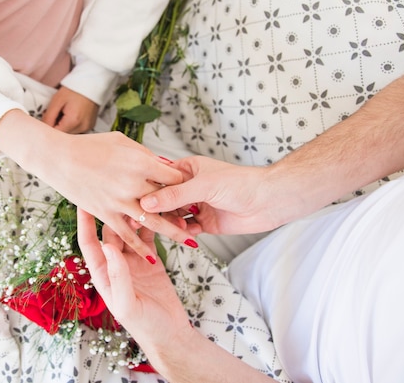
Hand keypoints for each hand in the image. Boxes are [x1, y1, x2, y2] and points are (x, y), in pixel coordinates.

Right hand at [0, 110, 192, 262]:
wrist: (57, 157)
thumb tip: (164, 166)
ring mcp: (119, 201)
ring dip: (173, 232)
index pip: (174, 176)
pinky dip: (140, 247)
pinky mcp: (105, 215)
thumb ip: (146, 156)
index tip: (193, 190)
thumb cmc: (89, 144)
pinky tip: (154, 257)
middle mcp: (133, 183)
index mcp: (140, 161)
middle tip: (200, 217)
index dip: (185, 184)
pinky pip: (127, 235)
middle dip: (185, 209)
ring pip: (154, 221)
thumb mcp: (122, 141)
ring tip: (191, 241)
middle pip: (168, 199)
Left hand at [41, 86, 97, 132]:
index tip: (48, 118)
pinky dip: (71, 125)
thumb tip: (43, 127)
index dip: (49, 127)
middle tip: (57, 113)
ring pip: (69, 134)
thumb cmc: (74, 89)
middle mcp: (82, 127)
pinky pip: (76, 130)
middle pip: (63, 135)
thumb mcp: (57, 100)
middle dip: (56, 126)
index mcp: (73, 121)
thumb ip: (48, 117)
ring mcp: (87, 128)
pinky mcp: (90, 126)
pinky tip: (72, 115)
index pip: (55, 134)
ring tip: (65, 112)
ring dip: (64, 126)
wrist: (91, 83)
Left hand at [77, 209, 274, 382]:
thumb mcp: (129, 304)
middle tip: (110, 185)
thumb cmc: (146, 326)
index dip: (84, 220)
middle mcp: (115, 264)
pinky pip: (148, 236)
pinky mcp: (151, 260)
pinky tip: (157, 209)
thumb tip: (108, 247)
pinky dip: (153, 223)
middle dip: (110, 208)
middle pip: (109, 229)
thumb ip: (119, 276)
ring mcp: (133, 260)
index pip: (89, 241)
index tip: (82, 198)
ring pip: (130, 229)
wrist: (170, 335)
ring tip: (137, 193)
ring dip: (134, 213)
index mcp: (103, 274)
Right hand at [139, 156, 290, 236]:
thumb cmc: (242, 183)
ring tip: (169, 228)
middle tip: (145, 220)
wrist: (269, 201)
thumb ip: (175, 195)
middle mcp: (190, 187)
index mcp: (187, 169)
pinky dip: (184, 233)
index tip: (134, 201)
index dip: (146, 190)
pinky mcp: (206, 222)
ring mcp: (197, 205)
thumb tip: (147, 202)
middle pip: (164, 200)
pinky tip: (186, 234)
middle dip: (156, 210)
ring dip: (170, 223)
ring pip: (174, 216)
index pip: (160, 179)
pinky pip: (187, 229)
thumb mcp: (203, 186)